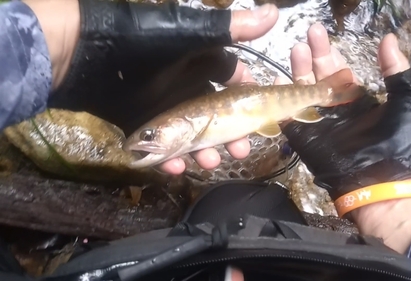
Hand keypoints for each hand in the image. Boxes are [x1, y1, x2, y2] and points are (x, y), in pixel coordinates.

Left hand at [25, 0, 278, 174]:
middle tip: (240, 152)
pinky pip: (162, 149)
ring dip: (204, 153)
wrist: (87, 53)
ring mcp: (165, 108)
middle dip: (231, 137)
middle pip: (217, 118)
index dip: (250, 101)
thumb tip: (276, 12)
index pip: (235, 83)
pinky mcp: (143, 125)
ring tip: (209, 164)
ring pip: (193, 137)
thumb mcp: (193, 32)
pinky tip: (176, 168)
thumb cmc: (147, 41)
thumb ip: (232, 27)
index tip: (263, 119)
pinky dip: (170, 160)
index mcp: (203, 65)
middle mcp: (187, 87)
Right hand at [276, 23, 410, 205]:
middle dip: (313, 55)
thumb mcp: (408, 100)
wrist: (381, 181)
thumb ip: (397, 69)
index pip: (339, 70)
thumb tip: (389, 38)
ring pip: (302, 92)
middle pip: (318, 76)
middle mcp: (336, 109)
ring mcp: (318, 123)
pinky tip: (277, 79)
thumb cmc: (399, 141)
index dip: (329, 52)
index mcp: (359, 100)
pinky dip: (281, 100)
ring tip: (297, 49)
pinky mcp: (304, 138)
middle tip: (308, 33)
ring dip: (298, 70)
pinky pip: (289, 116)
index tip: (320, 33)